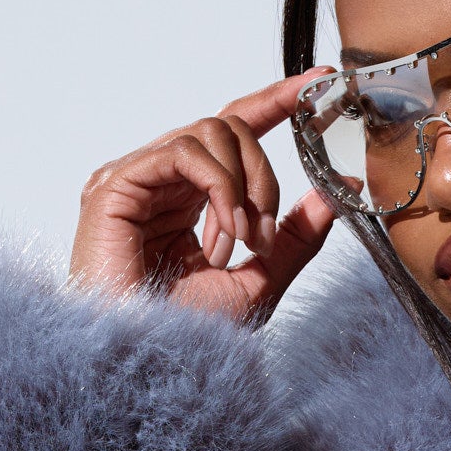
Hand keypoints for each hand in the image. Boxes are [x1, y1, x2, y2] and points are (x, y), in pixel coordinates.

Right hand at [69, 74, 338, 320]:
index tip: (318, 83)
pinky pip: (185, 150)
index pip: (233, 130)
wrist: (144, 368)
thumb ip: (292, 237)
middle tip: (263, 233)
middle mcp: (161, 182)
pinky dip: (220, 188)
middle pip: (229, 127)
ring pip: (212, 131)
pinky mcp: (116, 183)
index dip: (275, 101)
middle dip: (265, 174)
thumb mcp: (258, 283)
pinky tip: (223, 233)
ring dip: (244, 186)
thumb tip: (333, 193)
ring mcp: (136, 179)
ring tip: (239, 242)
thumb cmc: (186, 340)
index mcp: (189, 200)